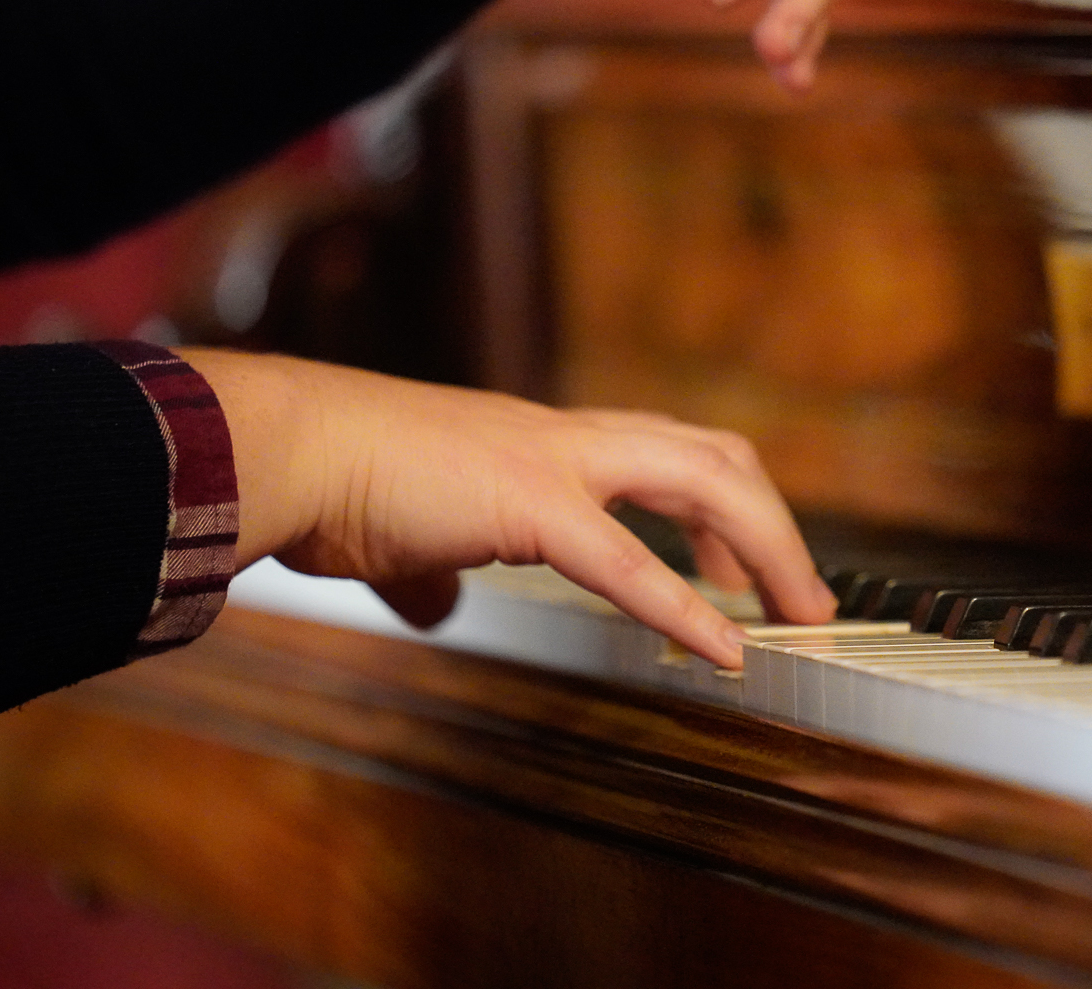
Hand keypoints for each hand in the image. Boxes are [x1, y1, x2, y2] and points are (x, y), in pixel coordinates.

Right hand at [179, 348, 835, 667]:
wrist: (286, 448)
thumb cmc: (334, 484)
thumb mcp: (403, 534)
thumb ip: (433, 570)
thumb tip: (434, 607)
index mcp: (546, 443)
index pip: (669, 455)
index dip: (724, 512)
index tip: (749, 574)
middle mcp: (567, 439)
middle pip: (714, 457)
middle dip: (772, 528)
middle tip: (806, 601)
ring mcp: (555, 462)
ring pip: (703, 483)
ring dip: (764, 552)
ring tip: (799, 619)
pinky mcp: (529, 503)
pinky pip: (629, 563)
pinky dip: (687, 609)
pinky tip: (726, 650)